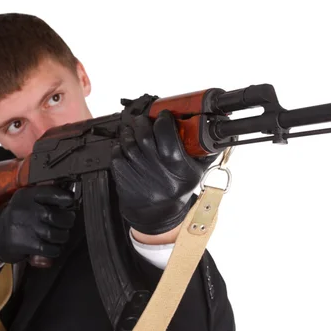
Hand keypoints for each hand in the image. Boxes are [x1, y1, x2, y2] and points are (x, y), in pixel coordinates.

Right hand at [0, 185, 75, 263]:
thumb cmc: (19, 216)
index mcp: (26, 196)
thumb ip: (44, 194)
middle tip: (68, 221)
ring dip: (63, 236)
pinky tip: (53, 246)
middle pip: (55, 216)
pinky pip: (49, 248)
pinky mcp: (26, 244)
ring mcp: (25, 228)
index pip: (49, 192)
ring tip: (61, 234)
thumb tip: (66, 190)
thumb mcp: (26, 199)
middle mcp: (25, 210)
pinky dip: (56, 249)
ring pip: (54, 234)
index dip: (64, 197)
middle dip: (67, 220)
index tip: (70, 200)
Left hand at [110, 109, 216, 234]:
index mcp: (178, 169)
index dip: (164, 120)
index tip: (164, 115)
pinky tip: (126, 147)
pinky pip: (117, 156)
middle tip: (145, 120)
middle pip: (144, 137)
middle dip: (143, 123)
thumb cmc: (178, 189)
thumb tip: (213, 130)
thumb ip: (203, 151)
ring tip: (133, 130)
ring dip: (129, 132)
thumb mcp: (196, 173)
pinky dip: (119, 147)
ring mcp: (140, 177)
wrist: (159, 216)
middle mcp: (158, 173)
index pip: (167, 136)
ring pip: (128, 144)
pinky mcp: (124, 180)